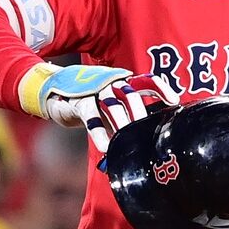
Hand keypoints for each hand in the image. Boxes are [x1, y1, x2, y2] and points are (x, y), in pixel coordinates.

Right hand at [18, 63, 179, 152]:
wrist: (54, 93)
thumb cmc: (90, 102)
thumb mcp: (110, 106)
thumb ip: (126, 116)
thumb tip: (146, 137)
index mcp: (122, 81)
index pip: (146, 81)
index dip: (160, 89)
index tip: (174, 102)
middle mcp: (111, 83)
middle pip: (131, 95)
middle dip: (141, 114)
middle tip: (150, 131)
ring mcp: (94, 90)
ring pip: (113, 107)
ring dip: (123, 126)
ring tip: (130, 143)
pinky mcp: (79, 102)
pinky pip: (92, 118)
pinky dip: (99, 134)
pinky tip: (105, 147)